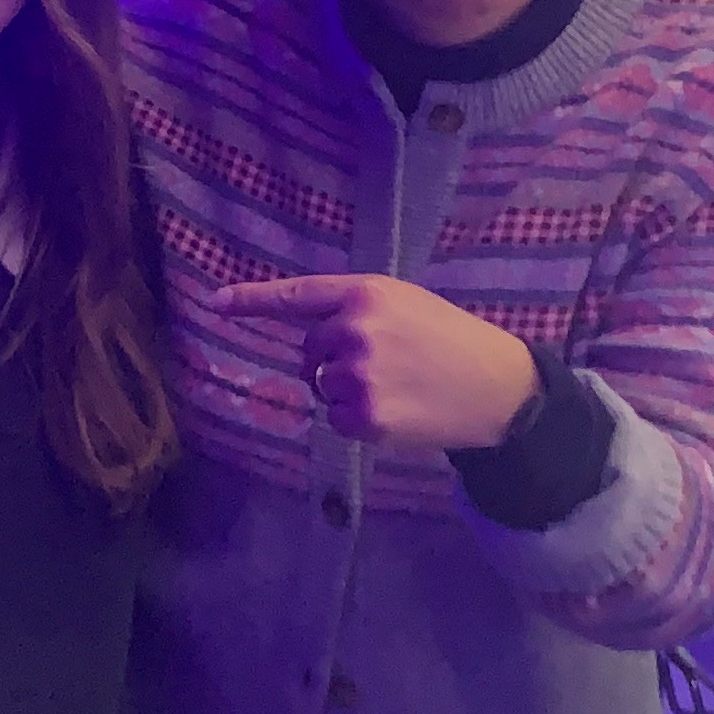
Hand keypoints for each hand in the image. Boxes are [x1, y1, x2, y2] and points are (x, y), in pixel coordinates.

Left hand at [218, 274, 538, 453]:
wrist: (497, 387)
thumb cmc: (450, 341)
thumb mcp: (405, 304)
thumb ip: (355, 311)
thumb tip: (308, 338)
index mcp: (366, 293)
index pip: (298, 296)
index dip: (253, 300)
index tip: (216, 303)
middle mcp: (355, 330)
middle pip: (309, 351)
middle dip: (331, 360)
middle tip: (385, 364)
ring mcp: (358, 374)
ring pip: (322, 388)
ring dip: (348, 392)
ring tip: (398, 386)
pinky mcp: (365, 415)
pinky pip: (338, 419)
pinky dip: (360, 420)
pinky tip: (398, 410)